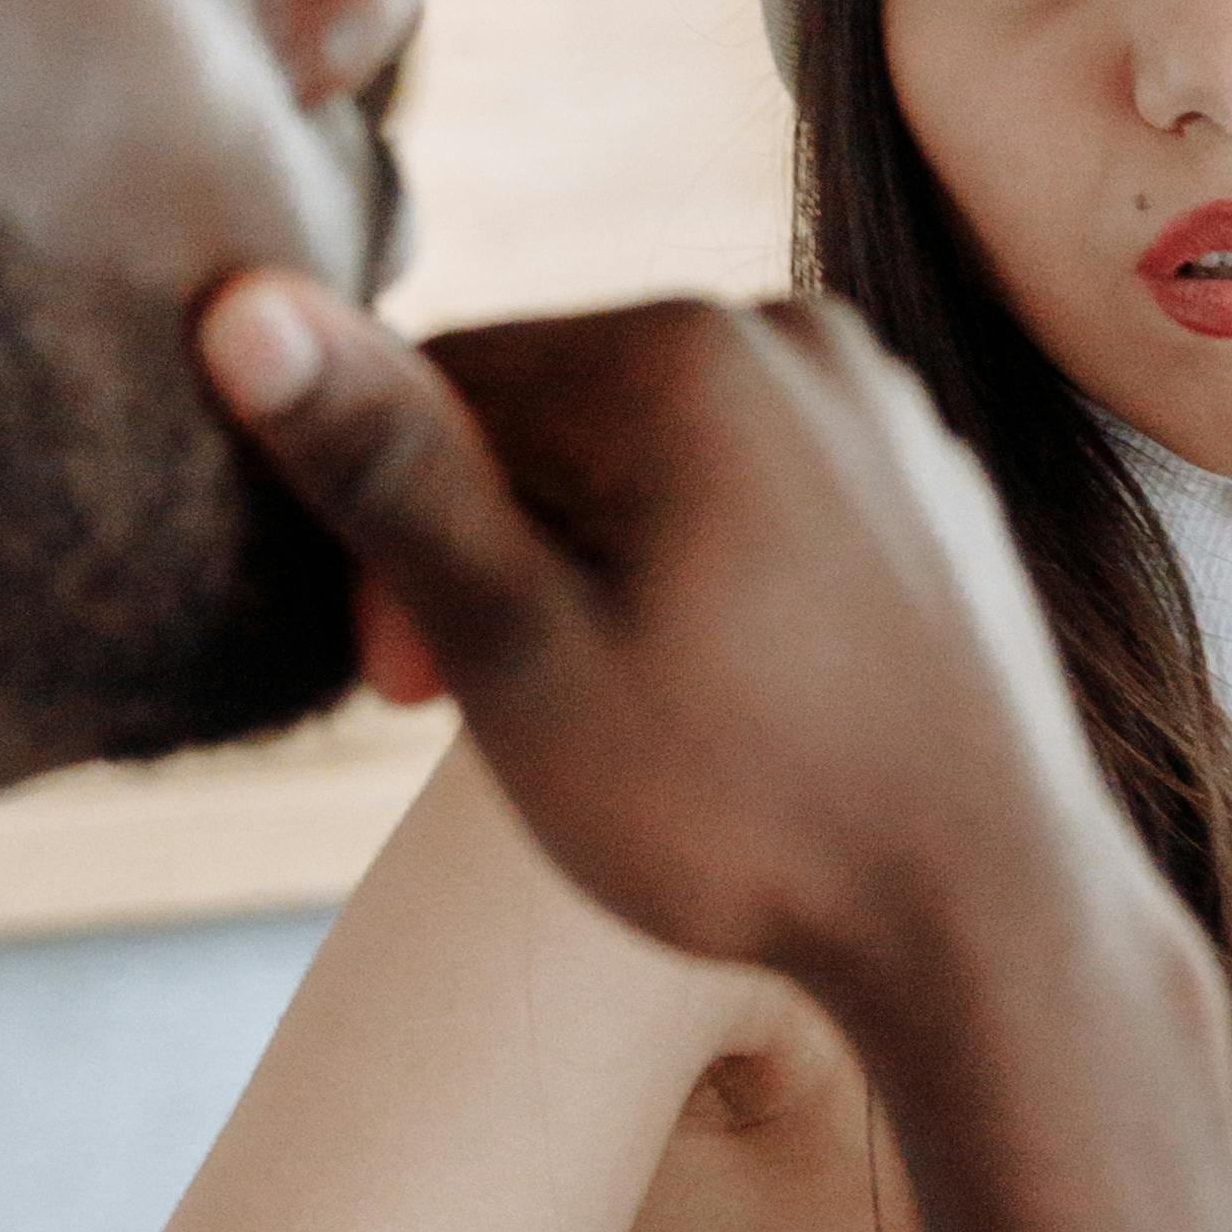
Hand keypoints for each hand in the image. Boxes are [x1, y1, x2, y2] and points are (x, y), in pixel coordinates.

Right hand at [201, 273, 1144, 1017]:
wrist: (995, 924)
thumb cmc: (742, 810)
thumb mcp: (518, 652)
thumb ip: (384, 472)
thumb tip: (236, 307)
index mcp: (686, 349)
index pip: (444, 380)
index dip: (391, 536)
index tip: (404, 690)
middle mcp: (799, 336)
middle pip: (556, 415)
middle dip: (500, 552)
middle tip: (512, 722)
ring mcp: (884, 410)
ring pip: (658, 460)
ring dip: (595, 570)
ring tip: (627, 723)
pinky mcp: (932, 488)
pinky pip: (761, 497)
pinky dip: (704, 579)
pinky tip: (726, 707)